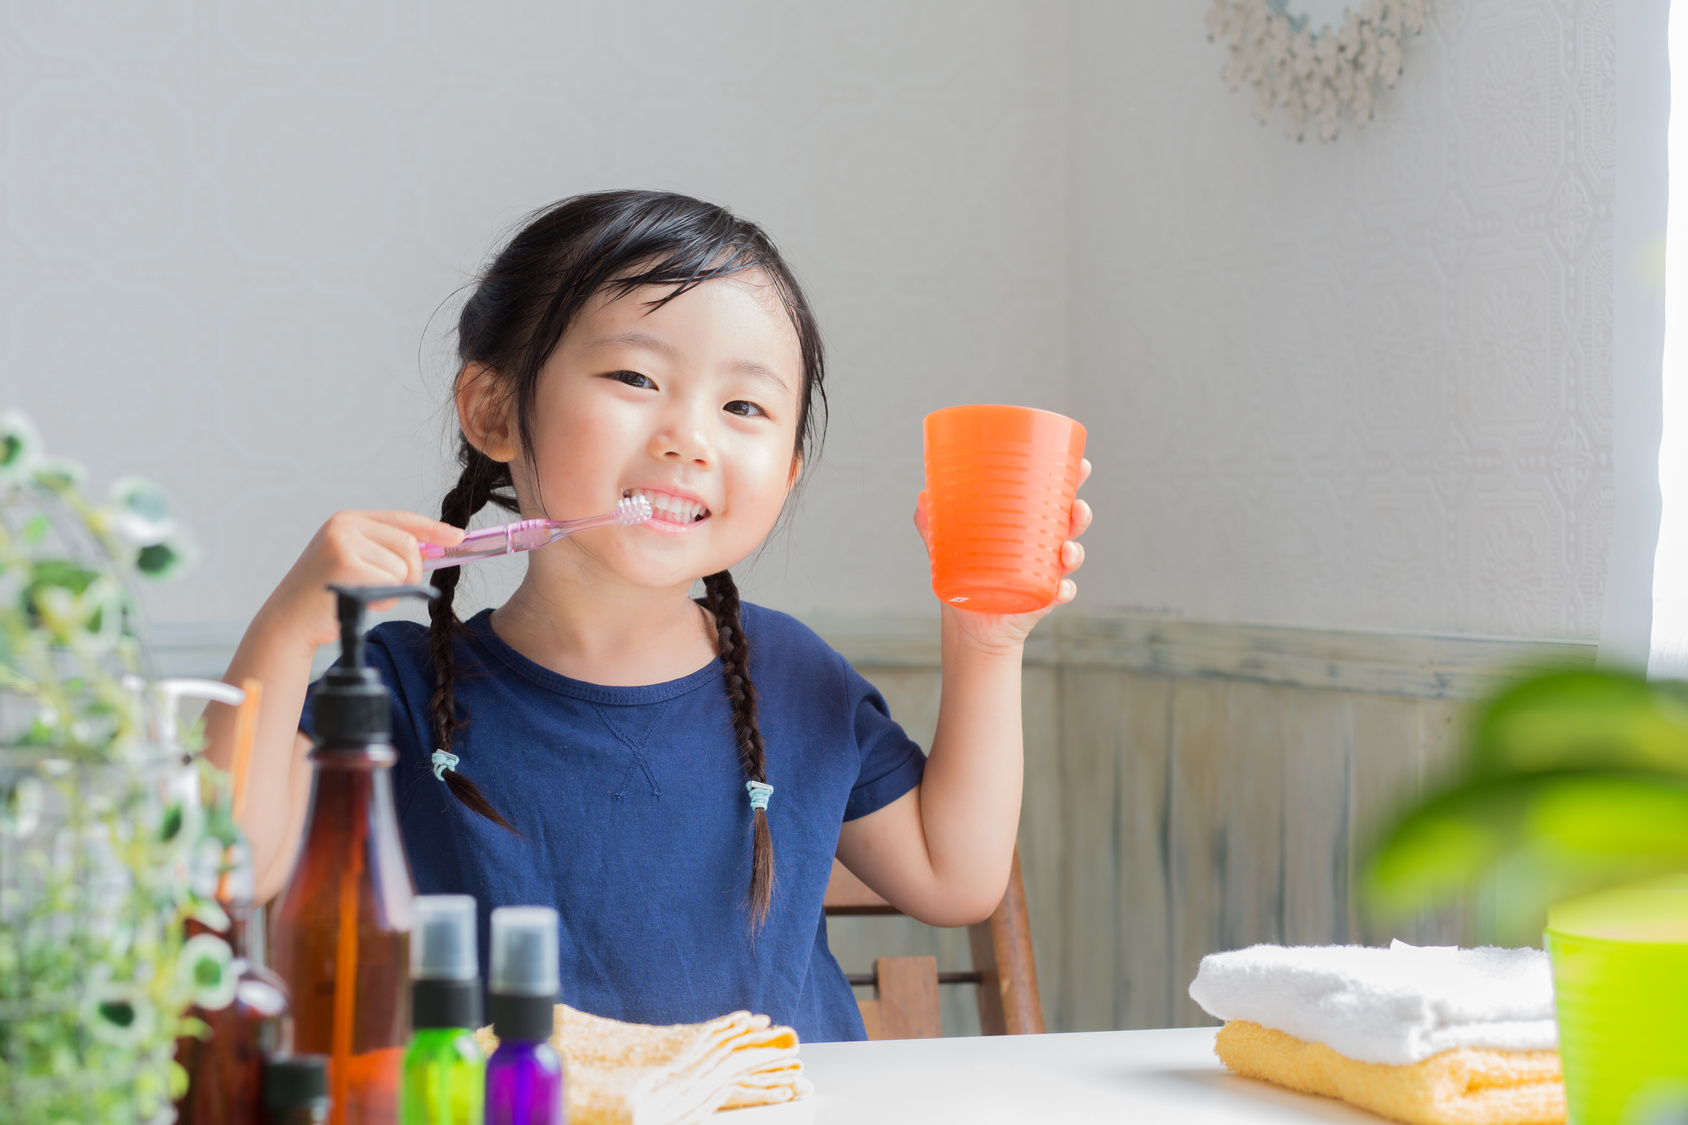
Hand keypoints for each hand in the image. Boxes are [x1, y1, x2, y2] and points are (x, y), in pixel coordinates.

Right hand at [258, 510, 465, 652]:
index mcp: (347, 520)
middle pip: (409, 544)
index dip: (433, 529)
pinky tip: (358, 601)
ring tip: (362, 595)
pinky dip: (382, 600)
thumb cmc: (328, 596)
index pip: (402, 519)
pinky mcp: (346, 564)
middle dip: (411, 572)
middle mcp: (344, 525)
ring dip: (392, 591)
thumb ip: (387, 551)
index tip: (458, 536)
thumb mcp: (356, 563)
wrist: (290, 621)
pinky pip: (391, 584)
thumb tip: (436, 547)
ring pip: (402, 567)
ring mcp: (343, 542)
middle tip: (391, 590)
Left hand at [912, 458, 1092, 653]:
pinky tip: (1061, 590)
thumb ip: (933, 526)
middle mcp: (1042, 548)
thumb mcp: (947, 550)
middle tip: (1076, 507)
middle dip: (1080, 513)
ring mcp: (1045, 575)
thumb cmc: (965, 581)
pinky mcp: (1042, 602)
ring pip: (1071, 558)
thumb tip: (921, 498)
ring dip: (1075, 551)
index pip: (1054, 499)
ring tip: (1067, 550)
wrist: (969, 628)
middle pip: (1071, 525)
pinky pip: (1061, 595)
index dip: (1072, 481)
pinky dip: (1064, 592)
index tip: (1082, 465)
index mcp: (1027, 527)